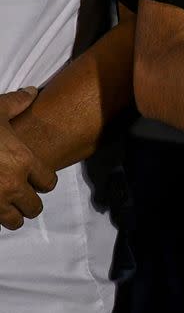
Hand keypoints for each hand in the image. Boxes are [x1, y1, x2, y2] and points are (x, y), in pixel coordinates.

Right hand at [0, 88, 56, 230]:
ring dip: (13, 214)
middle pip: (34, 207)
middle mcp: (12, 184)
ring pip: (14, 221)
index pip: (49, 183)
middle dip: (29, 201)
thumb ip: (16, 103)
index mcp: (23, 162)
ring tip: (7, 205)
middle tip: (22, 195)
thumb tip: (31, 91)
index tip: (37, 178)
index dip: (43, 181)